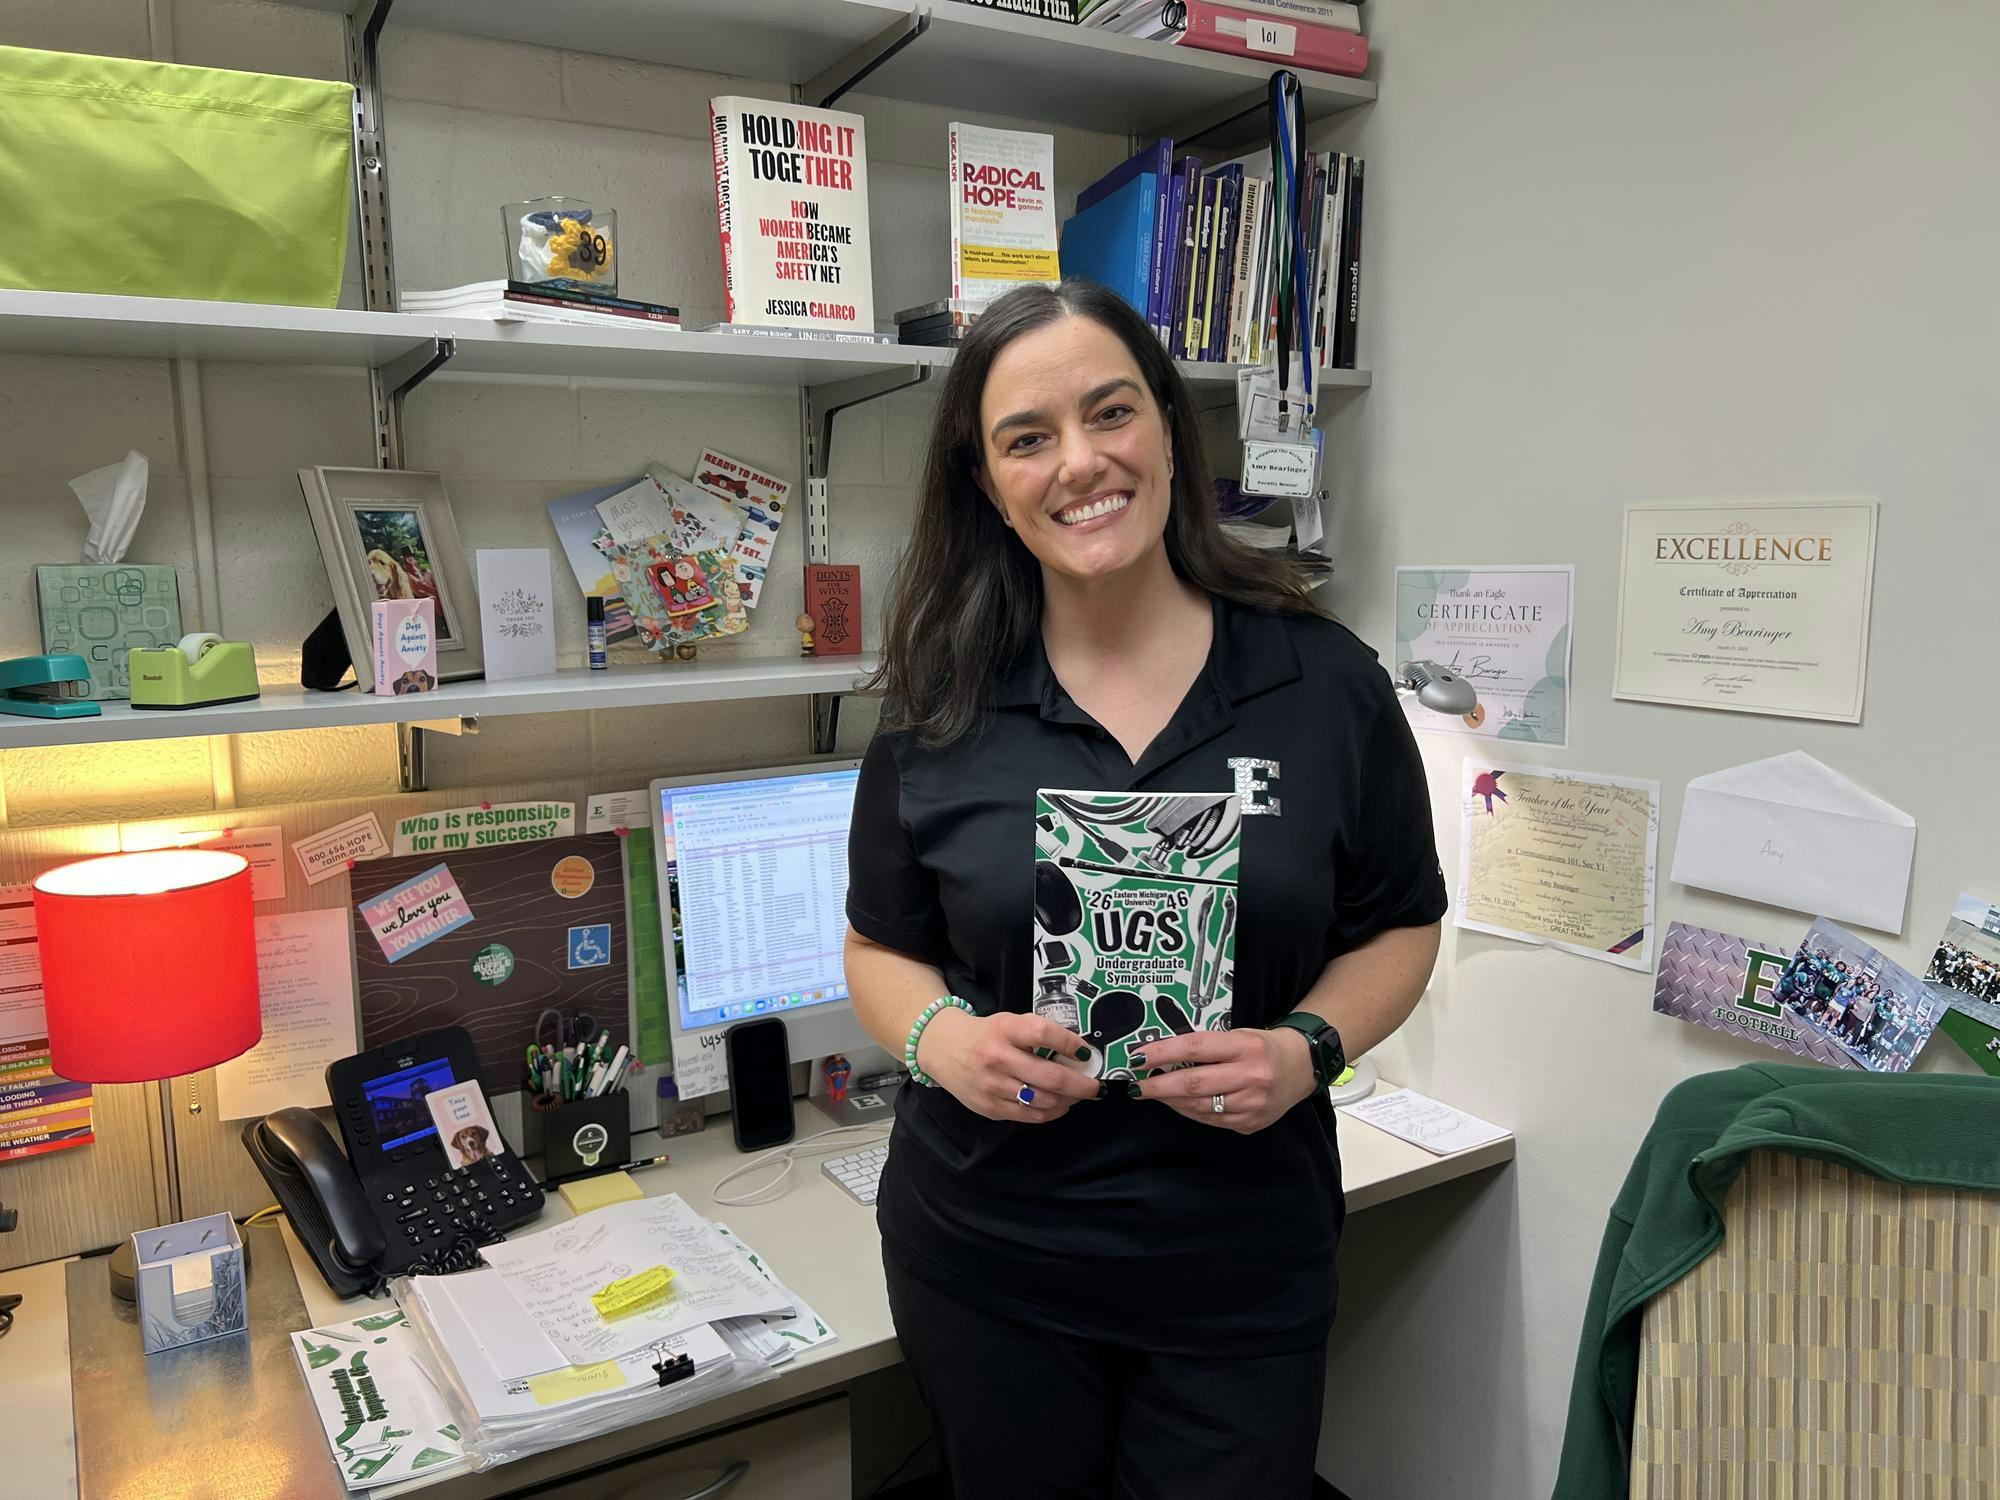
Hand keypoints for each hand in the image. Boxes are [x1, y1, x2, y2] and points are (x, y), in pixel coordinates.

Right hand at [917, 1007, 1099, 1122]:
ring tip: (1078, 1096)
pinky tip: (1059, 1105)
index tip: (1085, 1052)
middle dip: (1081, 1084)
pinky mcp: (990, 1108)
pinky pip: (1030, 1116)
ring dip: (1069, 1100)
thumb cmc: (985, 1034)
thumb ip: (1037, 1033)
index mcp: (1004, 1030)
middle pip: (1050, 1076)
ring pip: (1043, 1101)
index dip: (1070, 1043)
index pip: (1043, 1034)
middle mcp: (997, 1059)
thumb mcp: (1008, 1022)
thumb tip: (1078, 1053)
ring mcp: (992, 1087)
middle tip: (1095, 1085)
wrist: (943, 1049)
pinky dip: (1051, 1112)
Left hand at [1132, 1027, 1315, 1133]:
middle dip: (1158, 1085)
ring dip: (1170, 1100)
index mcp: (1245, 1046)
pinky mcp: (1251, 1123)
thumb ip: (1205, 1045)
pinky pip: (1210, 1120)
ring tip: (1152, 1092)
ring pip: (1199, 1106)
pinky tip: (1177, 1103)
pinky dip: (1189, 1111)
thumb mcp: (1237, 1035)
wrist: (1301, 1068)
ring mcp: (1252, 1104)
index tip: (1138, 1056)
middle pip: (1193, 1083)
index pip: (1195, 1047)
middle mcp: (1251, 1076)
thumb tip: (1160, 1055)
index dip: (1163, 1052)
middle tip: (1135, 1085)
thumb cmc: (1262, 1047)